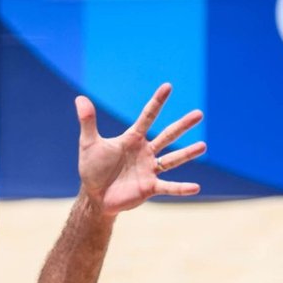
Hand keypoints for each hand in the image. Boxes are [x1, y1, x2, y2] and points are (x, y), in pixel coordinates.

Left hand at [76, 83, 204, 215]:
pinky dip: (181, 188)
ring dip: (187, 153)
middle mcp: (145, 152)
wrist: (95, 196)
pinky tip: (196, 187)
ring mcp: (149, 170)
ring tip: (203, 146)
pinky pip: (169, 187)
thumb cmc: (92, 169)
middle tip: (199, 114)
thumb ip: (88, 122)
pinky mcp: (150, 188)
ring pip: (172, 159)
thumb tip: (79, 99)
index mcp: (133, 139)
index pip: (148, 116)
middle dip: (182, 125)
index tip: (168, 86)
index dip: (157, 102)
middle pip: (167, 135)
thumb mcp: (89, 144)